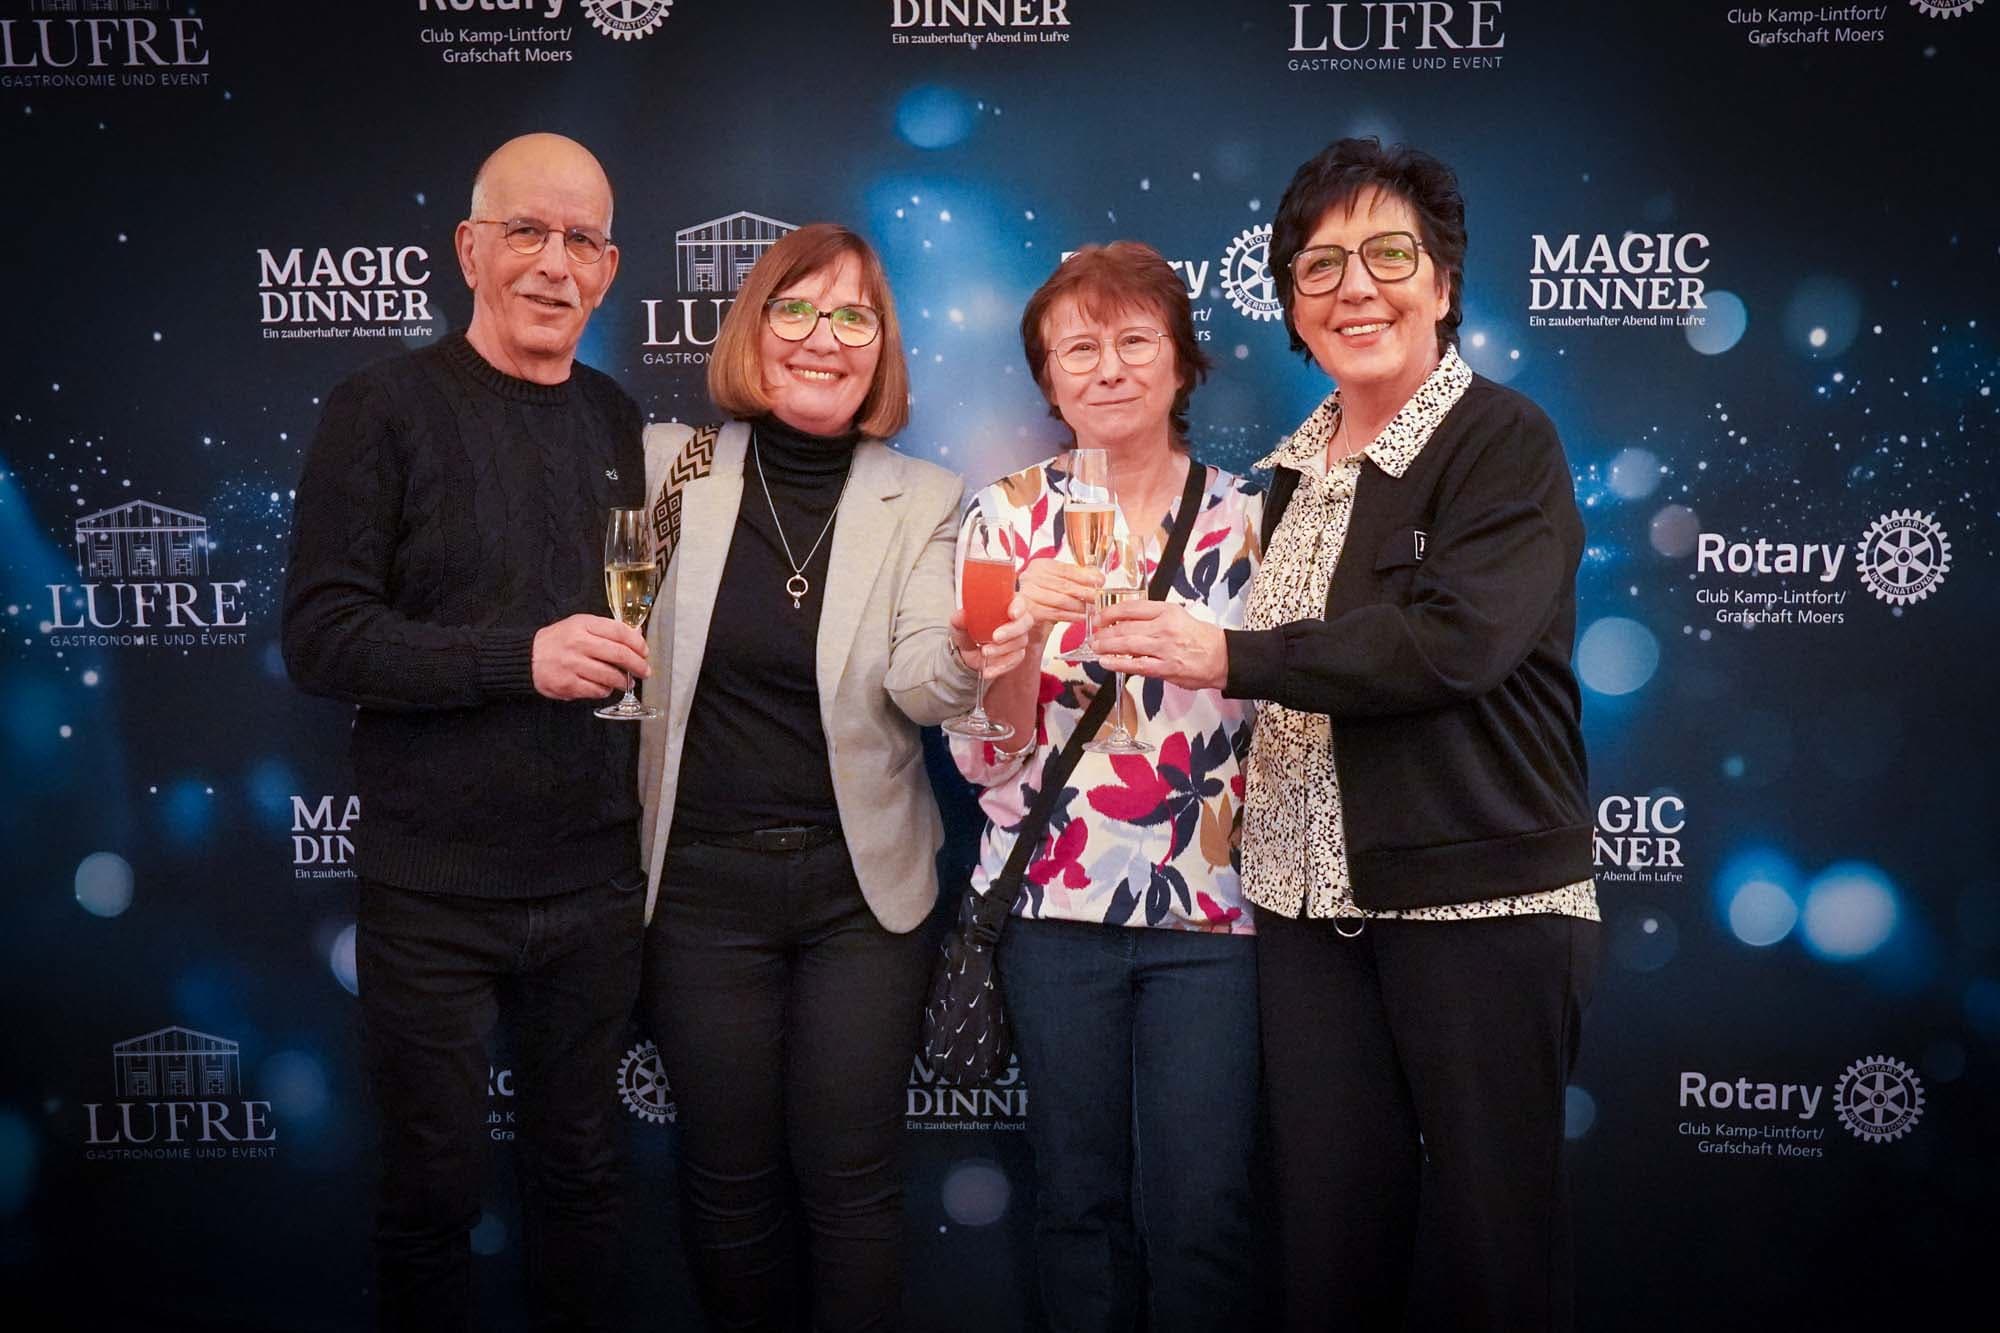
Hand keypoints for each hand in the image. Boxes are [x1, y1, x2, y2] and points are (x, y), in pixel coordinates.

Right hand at [532, 614, 649, 700]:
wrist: (527, 657)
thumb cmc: (558, 641)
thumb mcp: (580, 626)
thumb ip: (607, 630)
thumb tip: (636, 636)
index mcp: (583, 625)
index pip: (619, 631)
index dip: (637, 643)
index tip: (644, 651)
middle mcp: (578, 643)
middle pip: (619, 654)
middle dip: (637, 665)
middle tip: (644, 671)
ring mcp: (572, 664)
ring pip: (610, 675)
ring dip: (624, 681)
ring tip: (628, 682)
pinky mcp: (568, 684)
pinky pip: (596, 690)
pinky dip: (606, 690)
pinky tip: (606, 687)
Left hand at [951, 594, 1035, 678]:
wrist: (967, 652)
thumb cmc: (968, 631)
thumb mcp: (959, 624)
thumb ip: (960, 619)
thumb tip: (962, 616)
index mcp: (1005, 606)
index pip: (1018, 603)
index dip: (1018, 607)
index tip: (1012, 613)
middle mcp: (1015, 620)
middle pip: (1025, 622)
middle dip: (1011, 631)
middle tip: (995, 637)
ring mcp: (1018, 638)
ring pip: (1020, 642)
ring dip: (1002, 649)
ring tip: (984, 652)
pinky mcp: (1016, 654)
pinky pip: (1015, 660)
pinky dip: (1001, 666)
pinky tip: (988, 670)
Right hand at [1015, 557, 1101, 643]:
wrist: (1029, 614)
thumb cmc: (1045, 595)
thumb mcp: (1061, 581)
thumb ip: (1078, 575)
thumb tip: (1096, 575)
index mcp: (1040, 566)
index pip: (1065, 569)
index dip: (1084, 576)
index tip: (1099, 580)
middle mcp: (1031, 578)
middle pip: (1063, 585)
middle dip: (1084, 592)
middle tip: (1098, 597)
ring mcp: (1028, 595)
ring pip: (1061, 600)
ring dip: (1080, 606)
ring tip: (1093, 608)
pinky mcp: (1030, 611)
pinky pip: (1056, 613)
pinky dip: (1072, 616)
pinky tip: (1082, 617)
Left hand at [1093, 600, 1228, 691]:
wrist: (1221, 657)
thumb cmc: (1199, 638)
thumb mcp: (1177, 617)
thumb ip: (1152, 619)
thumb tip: (1125, 624)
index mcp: (1167, 611)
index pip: (1132, 607)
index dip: (1110, 612)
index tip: (1099, 616)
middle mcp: (1164, 627)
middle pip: (1126, 626)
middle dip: (1104, 631)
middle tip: (1093, 634)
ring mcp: (1164, 648)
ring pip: (1128, 645)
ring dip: (1107, 646)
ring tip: (1095, 647)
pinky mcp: (1165, 668)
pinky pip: (1136, 665)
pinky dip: (1118, 664)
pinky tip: (1106, 662)